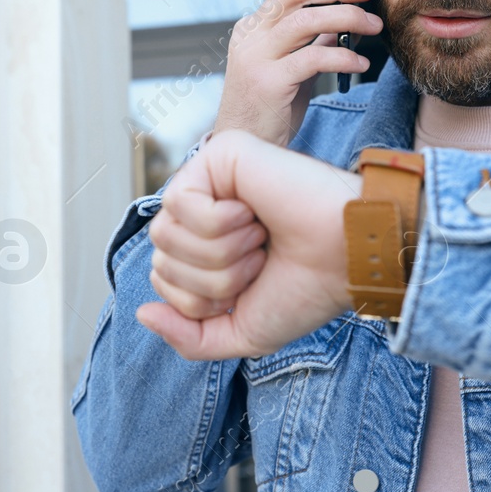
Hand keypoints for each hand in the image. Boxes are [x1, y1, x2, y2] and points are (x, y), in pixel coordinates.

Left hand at [136, 130, 362, 359]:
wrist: (348, 257)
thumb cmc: (306, 288)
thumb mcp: (242, 330)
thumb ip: (189, 337)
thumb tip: (141, 314)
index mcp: (207, 245)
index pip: (162, 278)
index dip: (199, 300)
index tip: (252, 284)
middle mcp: (203, 209)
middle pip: (160, 257)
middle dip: (212, 280)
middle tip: (260, 260)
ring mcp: (209, 179)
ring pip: (165, 233)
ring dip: (219, 252)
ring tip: (260, 237)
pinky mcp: (218, 154)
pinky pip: (180, 202)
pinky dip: (219, 222)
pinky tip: (254, 211)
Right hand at [210, 0, 380, 147]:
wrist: (243, 148)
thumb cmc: (268, 110)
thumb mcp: (291, 69)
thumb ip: (310, 42)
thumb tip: (343, 20)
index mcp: (253, 29)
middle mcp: (250, 36)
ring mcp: (255, 58)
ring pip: (304, 21)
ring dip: (346, 18)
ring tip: (373, 26)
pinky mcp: (267, 82)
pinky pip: (311, 58)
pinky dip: (341, 56)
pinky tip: (360, 62)